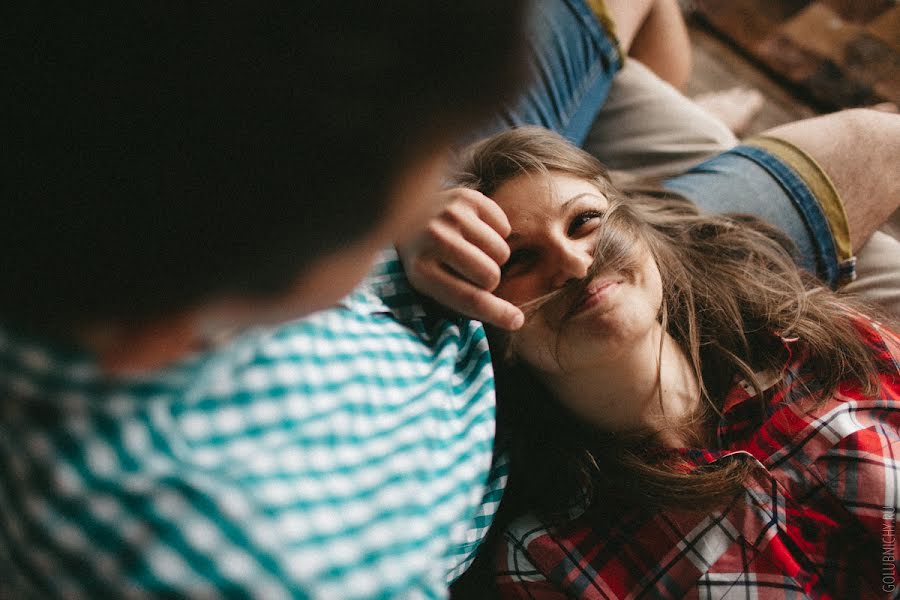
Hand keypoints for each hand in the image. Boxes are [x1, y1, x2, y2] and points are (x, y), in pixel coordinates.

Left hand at [397, 188, 523, 329]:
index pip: (469, 298)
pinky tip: (475, 232)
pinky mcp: (466, 197)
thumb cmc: (428, 261)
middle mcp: (433, 239)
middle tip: (473, 272)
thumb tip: (516, 320)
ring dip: (494, 257)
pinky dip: (496, 234)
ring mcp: (450, 214)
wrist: (406, 216)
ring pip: (501, 251)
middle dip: (489, 281)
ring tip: (472, 251)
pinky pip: (505, 227)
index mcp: (420, 271)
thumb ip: (470, 304)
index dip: (497, 313)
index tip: (516, 321)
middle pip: (490, 275)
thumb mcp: (435, 287)